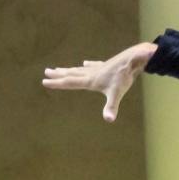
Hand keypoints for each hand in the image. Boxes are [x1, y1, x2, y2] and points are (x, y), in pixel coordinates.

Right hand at [41, 41, 156, 121]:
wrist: (133, 60)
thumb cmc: (124, 77)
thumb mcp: (117, 93)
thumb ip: (111, 107)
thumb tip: (109, 120)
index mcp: (90, 81)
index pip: (69, 83)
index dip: (56, 83)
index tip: (44, 81)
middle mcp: (91, 73)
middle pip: (71, 74)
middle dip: (58, 74)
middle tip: (46, 71)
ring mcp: (98, 68)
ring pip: (79, 69)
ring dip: (69, 70)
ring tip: (59, 68)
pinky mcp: (106, 65)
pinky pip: (93, 65)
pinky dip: (87, 65)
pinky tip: (85, 63)